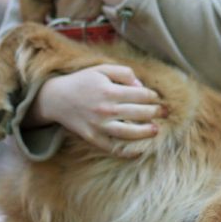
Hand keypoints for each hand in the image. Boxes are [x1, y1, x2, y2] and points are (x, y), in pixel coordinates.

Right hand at [28, 64, 164, 153]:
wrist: (56, 98)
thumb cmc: (82, 81)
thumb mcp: (102, 69)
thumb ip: (124, 73)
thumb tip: (140, 86)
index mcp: (109, 90)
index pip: (140, 95)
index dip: (153, 97)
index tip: (157, 98)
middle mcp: (105, 109)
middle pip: (138, 113)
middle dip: (155, 113)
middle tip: (165, 113)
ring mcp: (98, 125)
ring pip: (128, 132)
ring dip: (145, 132)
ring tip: (156, 130)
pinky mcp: (92, 137)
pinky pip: (111, 148)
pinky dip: (126, 152)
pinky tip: (138, 152)